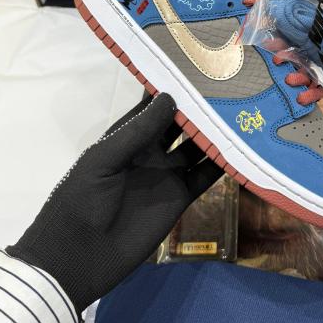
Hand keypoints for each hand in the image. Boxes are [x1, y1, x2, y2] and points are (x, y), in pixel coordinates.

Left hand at [7, 93, 221, 314]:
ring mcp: (168, 173)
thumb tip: (170, 96)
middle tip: (231, 83)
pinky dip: (223, 163)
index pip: (155, 104)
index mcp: (128, 136)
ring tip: (243, 110)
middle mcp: (152, 150)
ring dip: (216, 131)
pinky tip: (243, 148)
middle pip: (182, 122)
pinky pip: (206, 176)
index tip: (197, 64)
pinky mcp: (181, 197)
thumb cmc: (82, 200)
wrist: (78, 257)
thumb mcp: (105, 159)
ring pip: (198, 146)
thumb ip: (138, 130)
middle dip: (202, 105)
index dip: (173, 85)